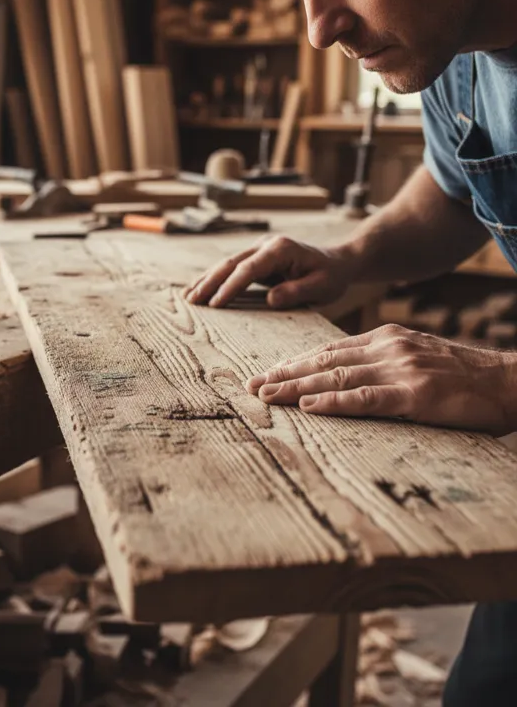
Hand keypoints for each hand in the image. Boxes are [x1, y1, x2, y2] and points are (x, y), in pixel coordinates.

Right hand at [184, 236, 357, 308]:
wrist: (339, 261)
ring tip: (188, 296)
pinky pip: (231, 268)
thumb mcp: (321, 286)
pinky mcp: (256, 258)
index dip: (230, 287)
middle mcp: (265, 245)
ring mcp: (259, 249)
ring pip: (226, 264)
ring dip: (207, 280)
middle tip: (192, 300)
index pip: (249, 269)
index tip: (215, 304)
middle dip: (210, 282)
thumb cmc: (331, 276)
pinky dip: (214, 278)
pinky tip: (200, 288)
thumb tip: (270, 298)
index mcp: (280, 249)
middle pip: (231, 263)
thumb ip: (296, 291)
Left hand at [249, 324, 516, 434]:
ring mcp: (401, 369)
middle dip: (285, 374)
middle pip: (325, 362)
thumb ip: (382, 363)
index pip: (329, 350)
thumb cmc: (462, 376)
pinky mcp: (416, 394)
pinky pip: (366, 398)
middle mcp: (388, 348)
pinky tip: (309, 406)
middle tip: (253, 386)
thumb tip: (344, 378)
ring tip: (268, 396)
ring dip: (297, 389)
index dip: (296, 363)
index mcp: (386, 338)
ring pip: (337, 378)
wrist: (510, 382)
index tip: (269, 373)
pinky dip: (334, 403)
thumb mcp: (417, 358)